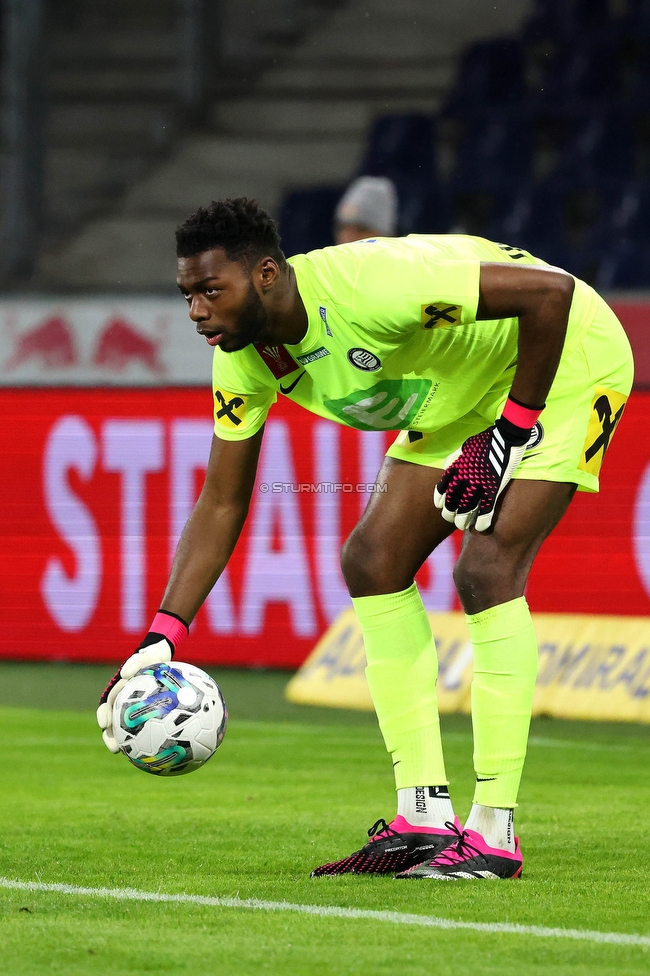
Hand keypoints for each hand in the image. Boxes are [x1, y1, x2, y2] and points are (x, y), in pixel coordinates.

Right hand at [96, 639, 172, 752]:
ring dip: (128, 743)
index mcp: (118, 693)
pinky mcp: (148, 714)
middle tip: (115, 749)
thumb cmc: (151, 658)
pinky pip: (148, 728)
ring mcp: (135, 710)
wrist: (162, 658)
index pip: (106, 707)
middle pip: (113, 725)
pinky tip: (161, 749)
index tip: (104, 725)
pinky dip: (150, 739)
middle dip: (111, 738)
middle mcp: (123, 704)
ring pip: (128, 731)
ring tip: (133, 756)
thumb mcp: (144, 657)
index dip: (103, 717)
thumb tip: (125, 674)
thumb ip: (135, 662)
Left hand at [434, 415, 530, 531]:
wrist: (505, 436)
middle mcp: (464, 479)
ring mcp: (479, 485)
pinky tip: (481, 528)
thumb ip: (454, 459)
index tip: (441, 506)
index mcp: (456, 469)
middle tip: (452, 520)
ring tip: (463, 526)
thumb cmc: (484, 440)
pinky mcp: (494, 488)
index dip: (441, 500)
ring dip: (463, 521)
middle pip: (452, 502)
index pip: (443, 489)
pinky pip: (487, 509)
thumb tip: (446, 468)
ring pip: (467, 509)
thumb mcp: (463, 447)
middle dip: (450, 514)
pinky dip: (483, 520)